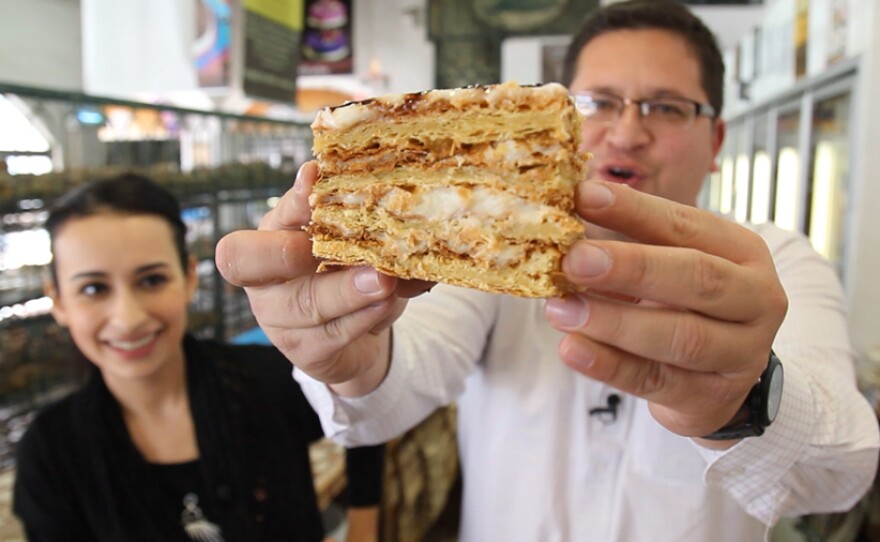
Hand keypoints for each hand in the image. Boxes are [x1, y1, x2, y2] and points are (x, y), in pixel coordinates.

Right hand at [215, 161, 431, 395]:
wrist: (365, 332)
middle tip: (330, 244)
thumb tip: (366, 188)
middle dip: (287, 250)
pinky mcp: (303, 351)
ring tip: (382, 280)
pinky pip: (329, 336)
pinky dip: (362, 318)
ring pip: (302, 304)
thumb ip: (354, 217)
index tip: (316, 180)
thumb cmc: (351, 271)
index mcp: (272, 235)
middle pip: (245, 262)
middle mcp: (263, 276)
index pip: (270, 215)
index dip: (292, 200)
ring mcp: (277, 318)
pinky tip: (384, 304)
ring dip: (344, 291)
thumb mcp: (351, 239)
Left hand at [544, 180, 787, 442]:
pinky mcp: (710, 399)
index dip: (635, 211)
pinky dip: (609, 366)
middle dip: (632, 267)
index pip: (687, 225)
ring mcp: (740, 354)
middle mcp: (755, 300)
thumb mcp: (670, 265)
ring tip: (560, 309)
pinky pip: (655, 381)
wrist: (720, 381)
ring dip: (614, 322)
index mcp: (742, 253)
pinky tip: (572, 349)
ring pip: (680, 336)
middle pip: (697, 278)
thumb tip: (563, 216)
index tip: (583, 198)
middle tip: (574, 260)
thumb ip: (629, 243)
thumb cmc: (685, 306)